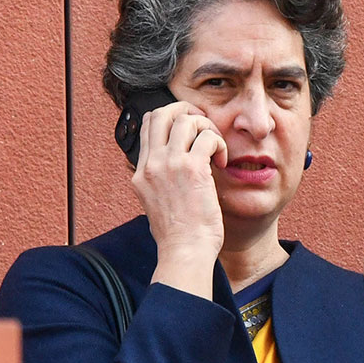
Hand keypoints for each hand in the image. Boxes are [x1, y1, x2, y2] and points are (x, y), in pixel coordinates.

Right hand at [134, 102, 227, 286]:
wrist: (185, 251)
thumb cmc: (179, 235)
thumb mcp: (158, 203)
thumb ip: (162, 181)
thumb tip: (176, 169)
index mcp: (141, 172)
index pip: (148, 126)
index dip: (171, 118)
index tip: (191, 128)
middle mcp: (151, 164)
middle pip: (162, 113)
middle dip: (187, 111)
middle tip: (205, 126)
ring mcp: (169, 164)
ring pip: (186, 120)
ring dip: (207, 128)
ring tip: (216, 149)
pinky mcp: (192, 169)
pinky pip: (207, 137)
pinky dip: (219, 143)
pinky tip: (222, 162)